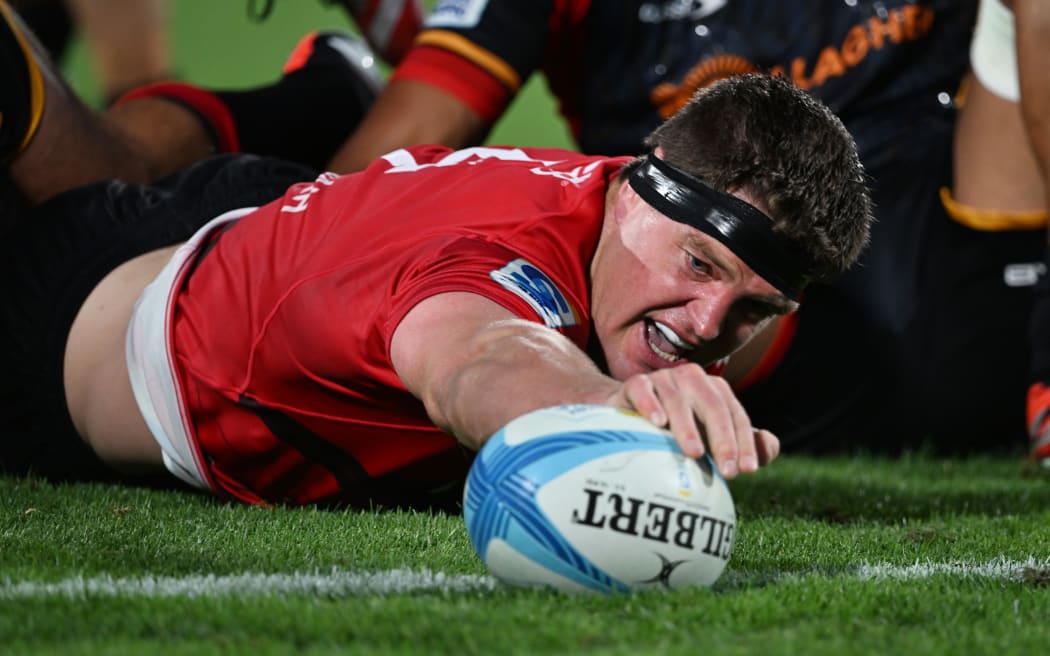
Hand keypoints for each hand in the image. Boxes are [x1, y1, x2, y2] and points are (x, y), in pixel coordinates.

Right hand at [603, 363, 779, 478]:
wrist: (629, 413)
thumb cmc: (677, 429)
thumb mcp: (711, 438)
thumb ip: (744, 443)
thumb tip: (770, 447)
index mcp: (715, 390)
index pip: (736, 415)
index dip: (744, 443)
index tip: (746, 471)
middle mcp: (692, 379)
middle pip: (712, 406)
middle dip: (722, 439)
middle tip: (727, 470)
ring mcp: (663, 379)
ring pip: (678, 399)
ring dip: (688, 426)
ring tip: (695, 453)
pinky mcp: (635, 384)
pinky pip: (643, 389)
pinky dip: (651, 404)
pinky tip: (658, 423)